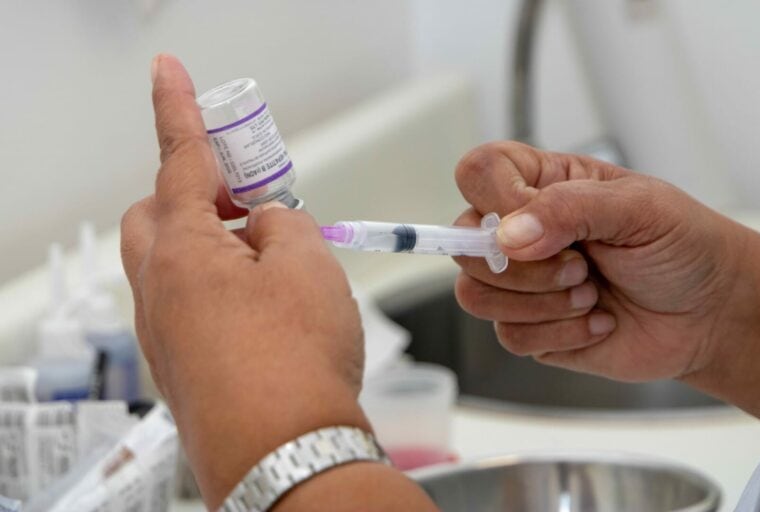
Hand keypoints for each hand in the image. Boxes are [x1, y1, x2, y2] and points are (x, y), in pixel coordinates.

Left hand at [121, 55, 435, 509]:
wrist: (286, 455)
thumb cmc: (295, 362)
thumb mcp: (307, 265)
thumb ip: (282, 224)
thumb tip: (264, 224)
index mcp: (182, 252)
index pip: (178, 159)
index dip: (178, 108)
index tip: (168, 71)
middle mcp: (158, 292)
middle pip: (158, 215)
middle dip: (196, 194)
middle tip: (249, 199)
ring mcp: (164, 333)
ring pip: (174, 264)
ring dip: (214, 246)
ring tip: (273, 261)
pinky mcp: (181, 366)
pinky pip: (189, 306)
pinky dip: (220, 289)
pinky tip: (266, 309)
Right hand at [453, 142, 759, 416]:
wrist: (709, 314)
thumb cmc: (682, 247)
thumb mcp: (640, 207)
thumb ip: (570, 209)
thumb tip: (508, 234)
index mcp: (542, 186)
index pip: (477, 172)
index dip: (493, 198)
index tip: (537, 223)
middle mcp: (521, 232)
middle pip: (464, 244)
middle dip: (527, 266)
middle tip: (580, 267)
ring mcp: (521, 283)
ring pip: (475, 295)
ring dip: (541, 302)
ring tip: (590, 294)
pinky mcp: (529, 327)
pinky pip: (509, 337)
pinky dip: (561, 333)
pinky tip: (596, 321)